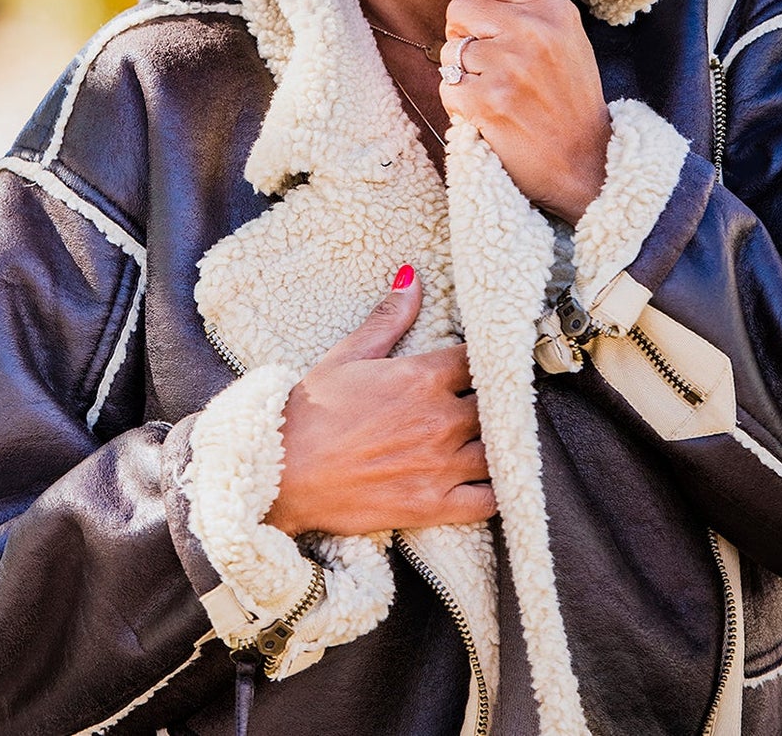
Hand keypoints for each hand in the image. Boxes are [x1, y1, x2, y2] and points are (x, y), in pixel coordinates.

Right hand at [264, 269, 495, 537]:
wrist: (281, 472)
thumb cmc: (311, 410)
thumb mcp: (348, 355)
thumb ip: (388, 317)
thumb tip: (412, 275)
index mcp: (422, 376)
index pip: (480, 359)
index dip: (485, 359)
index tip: (482, 364)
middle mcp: (440, 419)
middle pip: (496, 404)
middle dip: (494, 401)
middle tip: (487, 402)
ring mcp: (440, 465)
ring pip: (499, 449)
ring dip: (498, 442)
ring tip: (487, 438)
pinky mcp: (435, 506)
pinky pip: (490, 500)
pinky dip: (498, 490)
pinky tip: (490, 479)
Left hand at [439, 0, 610, 223]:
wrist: (586, 163)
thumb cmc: (567, 99)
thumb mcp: (563, 38)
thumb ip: (524, 8)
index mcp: (553, 7)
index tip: (476, 17)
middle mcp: (533, 30)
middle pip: (458, 8)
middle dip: (462, 35)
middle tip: (487, 63)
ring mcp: (509, 66)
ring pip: (448, 51)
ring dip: (462, 74)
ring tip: (497, 93)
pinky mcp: (487, 102)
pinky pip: (446, 87)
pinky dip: (459, 105)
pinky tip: (489, 115)